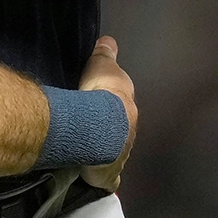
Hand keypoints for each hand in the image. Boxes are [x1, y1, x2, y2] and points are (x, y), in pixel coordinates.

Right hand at [76, 35, 136, 191]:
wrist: (101, 124)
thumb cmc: (102, 92)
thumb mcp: (103, 64)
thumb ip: (106, 54)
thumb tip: (109, 41)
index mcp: (128, 108)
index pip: (122, 108)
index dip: (112, 108)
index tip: (103, 108)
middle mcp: (129, 133)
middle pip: (119, 134)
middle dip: (110, 133)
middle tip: (94, 132)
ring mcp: (121, 156)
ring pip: (113, 155)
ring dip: (104, 154)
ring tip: (89, 153)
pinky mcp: (108, 175)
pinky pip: (103, 177)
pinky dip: (98, 177)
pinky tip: (90, 177)